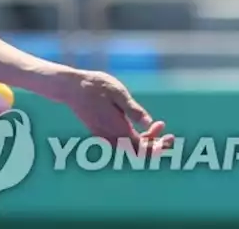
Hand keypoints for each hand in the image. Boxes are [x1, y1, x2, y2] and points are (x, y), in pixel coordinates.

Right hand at [58, 69, 173, 149]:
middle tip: (166, 131)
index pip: (143, 150)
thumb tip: (149, 122)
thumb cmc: (95, 86)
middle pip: (138, 152)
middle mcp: (111, 137)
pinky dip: (133, 137)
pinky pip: (121, 142)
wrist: (70, 88)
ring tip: (156, 125)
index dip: (158, 146)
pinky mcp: (100, 132)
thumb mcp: (118, 92)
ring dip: (145, 141)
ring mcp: (104, 136)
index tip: (168, 133)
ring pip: (129, 148)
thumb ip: (133, 109)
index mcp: (118, 129)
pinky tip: (138, 123)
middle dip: (155, 145)